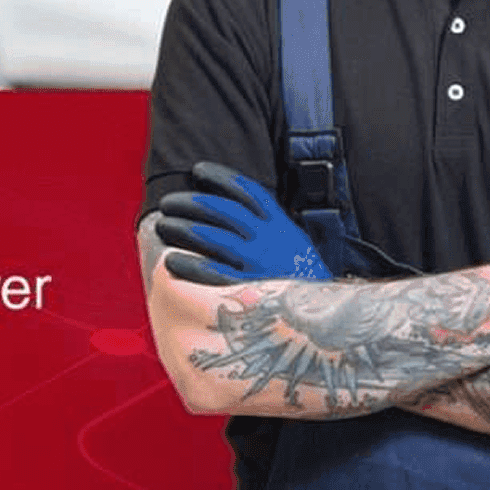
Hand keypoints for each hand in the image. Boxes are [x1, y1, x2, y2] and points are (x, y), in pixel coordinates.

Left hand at [156, 162, 331, 285]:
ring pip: (211, 237)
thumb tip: (244, 214)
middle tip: (169, 201)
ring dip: (182, 227)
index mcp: (281, 226)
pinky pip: (209, 273)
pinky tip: (170, 260)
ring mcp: (256, 264)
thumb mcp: (297, 247)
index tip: (198, 169)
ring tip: (164, 223)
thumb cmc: (306, 283)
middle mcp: (268, 240)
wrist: (325, 320)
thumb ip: (273, 229)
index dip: (221, 177)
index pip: (248, 191)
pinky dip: (188, 264)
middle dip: (191, 202)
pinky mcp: (245, 290)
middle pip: (223, 211)